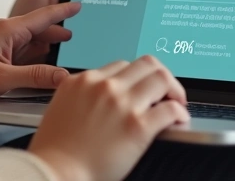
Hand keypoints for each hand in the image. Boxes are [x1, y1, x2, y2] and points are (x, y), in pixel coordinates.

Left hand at [0, 2, 80, 98]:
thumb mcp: (1, 79)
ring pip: (36, 42)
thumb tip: (65, 76)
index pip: (45, 15)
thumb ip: (35, 77)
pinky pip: (26, 53)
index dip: (65, 10)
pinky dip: (41, 55)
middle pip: (43, 29)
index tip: (82, 3)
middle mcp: (8, 32)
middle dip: (64, 29)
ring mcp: (4, 44)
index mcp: (9, 29)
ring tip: (75, 47)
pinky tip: (51, 62)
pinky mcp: (0, 56)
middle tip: (88, 30)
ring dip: (53, 45)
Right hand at [28, 56, 189, 180]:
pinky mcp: (138, 126)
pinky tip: (179, 120)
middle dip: (160, 75)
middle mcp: (104, 87)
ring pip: (161, 79)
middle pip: (145, 64)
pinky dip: (180, 113)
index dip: (136, 77)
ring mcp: (122, 104)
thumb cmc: (54, 152)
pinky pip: (170, 110)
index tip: (142, 89)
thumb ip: (81, 97)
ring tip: (176, 102)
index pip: (120, 66)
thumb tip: (98, 99)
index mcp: (82, 81)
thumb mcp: (60, 109)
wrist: (54, 173)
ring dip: (174, 89)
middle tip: (166, 91)